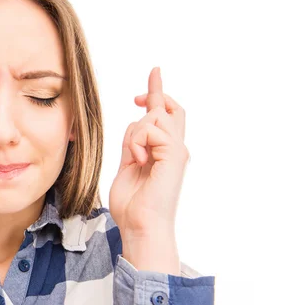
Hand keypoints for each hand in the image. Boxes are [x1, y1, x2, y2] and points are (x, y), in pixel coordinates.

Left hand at [109, 67, 188, 240]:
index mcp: (164, 152)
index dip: (158, 94)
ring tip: (134, 157)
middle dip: (154, 93)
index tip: (151, 79)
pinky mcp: (174, 154)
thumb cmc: (133, 204)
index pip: (166, 115)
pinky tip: (138, 159)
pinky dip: (137, 141)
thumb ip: (134, 143)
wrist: (140, 226)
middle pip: (169, 108)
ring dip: (135, 132)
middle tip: (140, 93)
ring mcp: (176, 151)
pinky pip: (151, 128)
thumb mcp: (128, 165)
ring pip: (154, 116)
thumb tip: (136, 120)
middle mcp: (175, 149)